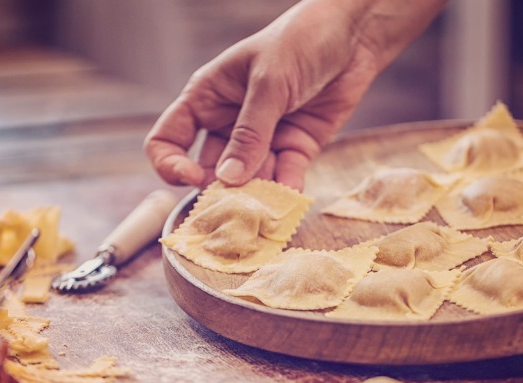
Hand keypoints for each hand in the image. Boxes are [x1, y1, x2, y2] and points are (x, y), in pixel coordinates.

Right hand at [144, 0, 445, 190]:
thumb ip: (250, 132)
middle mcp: (229, 121)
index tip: (194, 179)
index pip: (168, 139)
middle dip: (221, 189)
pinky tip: (289, 198)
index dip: (172, 164)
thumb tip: (228, 178)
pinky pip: (283, 177)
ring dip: (255, 196)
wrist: (354, 35)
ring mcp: (262, 138)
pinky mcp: (295, 147)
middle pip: (210, 168)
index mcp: (207, 97)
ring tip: (266, 207)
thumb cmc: (301, 41)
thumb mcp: (269, 82)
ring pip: (249, 179)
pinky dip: (285, 191)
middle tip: (236, 205)